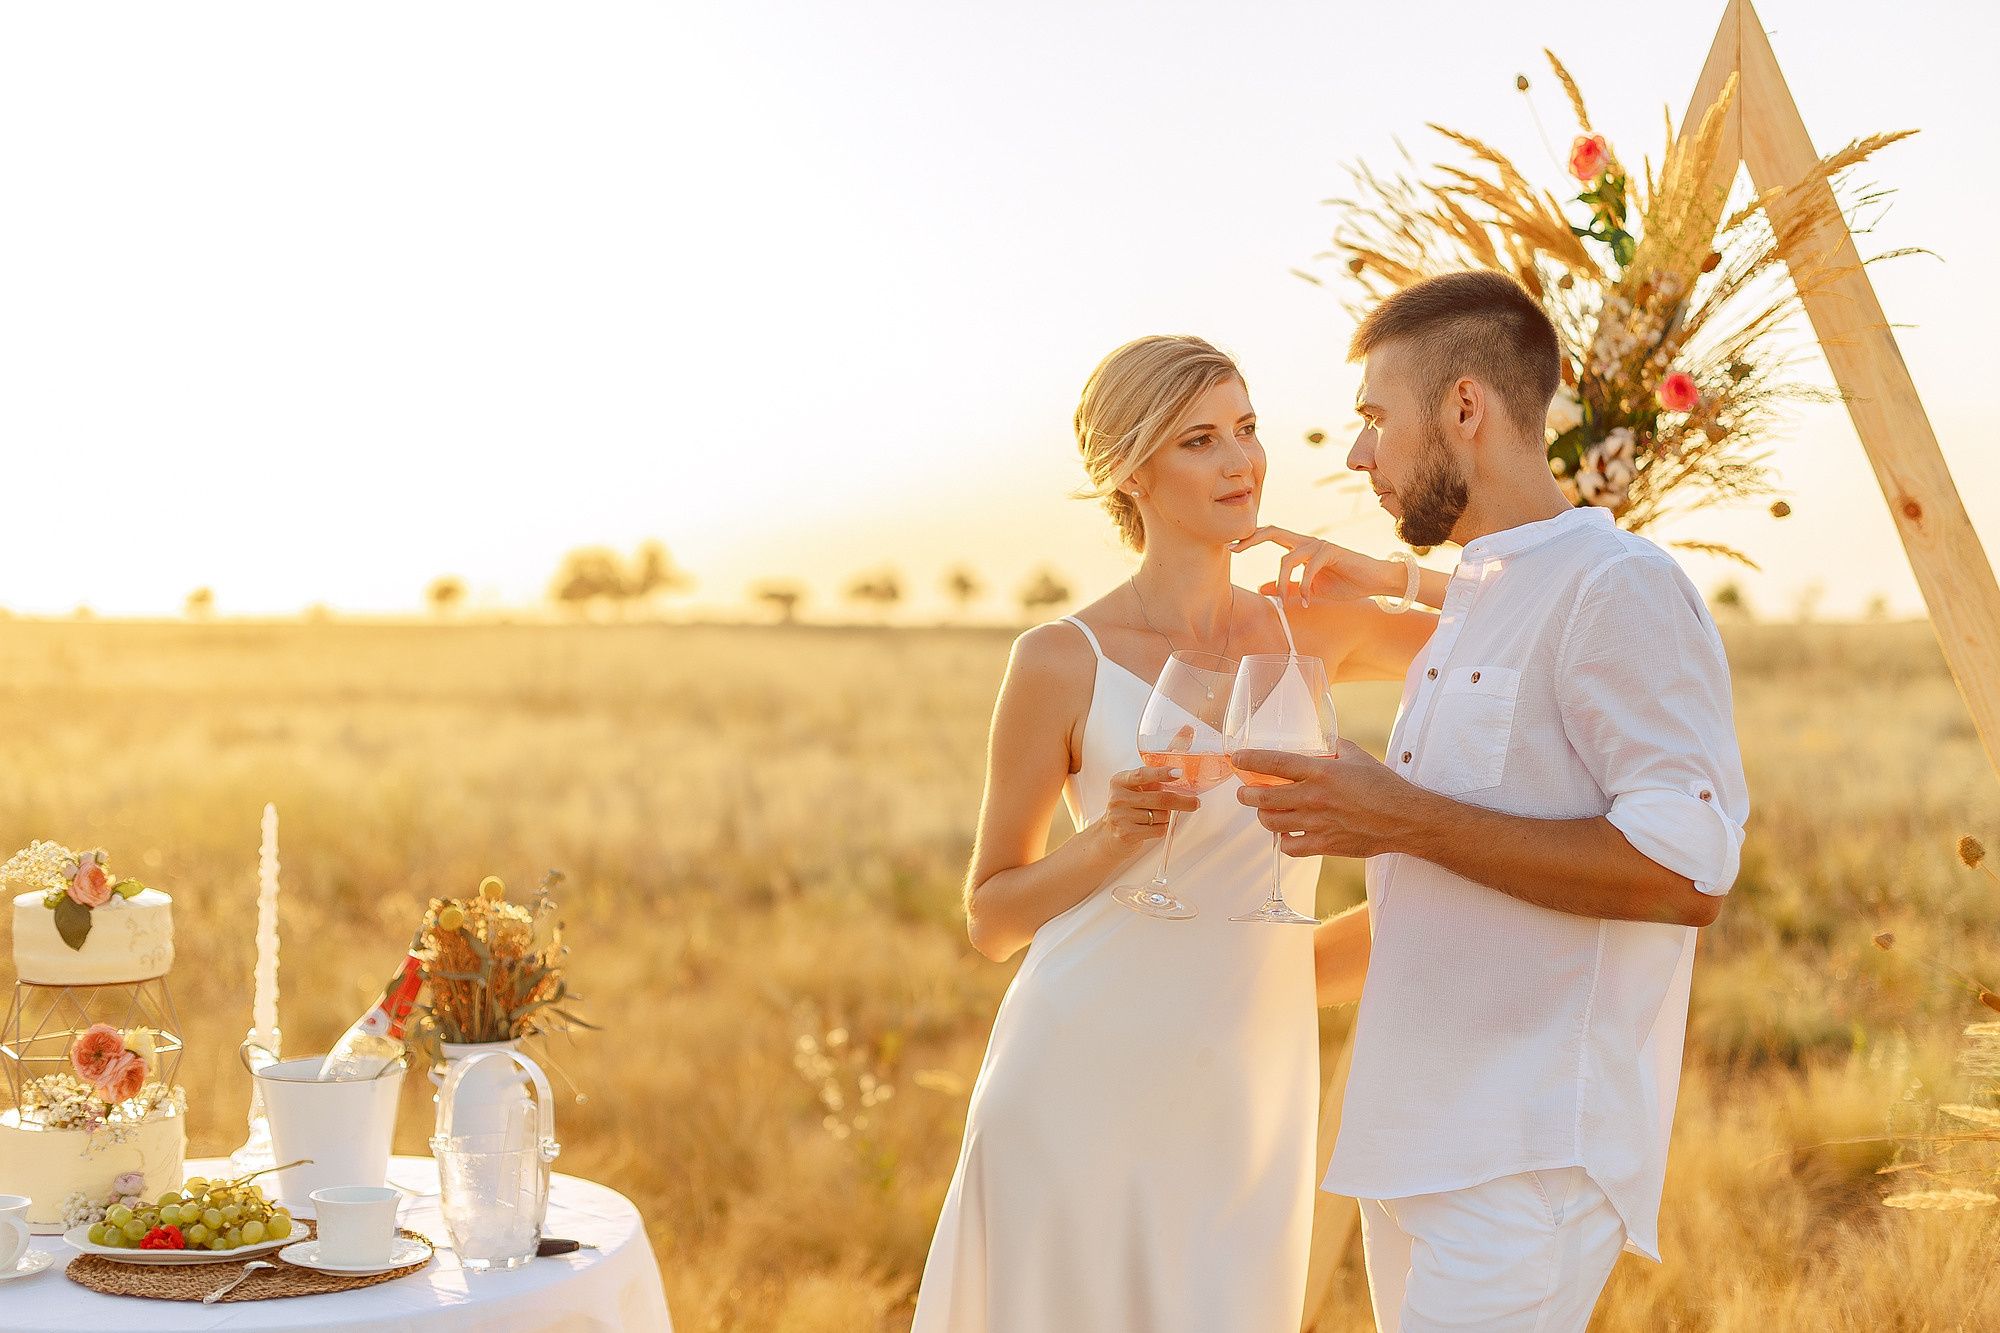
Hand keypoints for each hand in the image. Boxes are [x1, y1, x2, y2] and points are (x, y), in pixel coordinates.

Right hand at [1102, 765, 1199, 850]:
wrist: (1111, 834)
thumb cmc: (1130, 804)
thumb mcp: (1138, 783)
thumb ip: (1160, 762)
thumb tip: (1187, 730)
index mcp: (1120, 780)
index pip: (1142, 774)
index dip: (1161, 773)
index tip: (1178, 773)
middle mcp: (1118, 797)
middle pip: (1160, 798)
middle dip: (1182, 801)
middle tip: (1196, 802)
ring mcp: (1120, 816)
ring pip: (1161, 815)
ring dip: (1168, 816)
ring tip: (1158, 815)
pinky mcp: (1126, 833)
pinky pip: (1158, 830)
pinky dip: (1163, 828)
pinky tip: (1154, 826)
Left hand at [1229, 526, 1394, 607]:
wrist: (1374, 581)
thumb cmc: (1344, 582)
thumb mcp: (1309, 588)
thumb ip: (1287, 586)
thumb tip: (1261, 589)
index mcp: (1300, 547)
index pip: (1270, 535)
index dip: (1250, 538)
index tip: (1231, 547)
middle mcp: (1307, 542)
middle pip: (1273, 531)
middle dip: (1251, 538)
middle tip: (1234, 549)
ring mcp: (1319, 545)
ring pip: (1288, 558)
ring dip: (1282, 583)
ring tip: (1284, 602)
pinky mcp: (1332, 552)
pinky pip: (1309, 569)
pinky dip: (1305, 588)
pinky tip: (1308, 602)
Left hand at [1231, 740, 1423, 857]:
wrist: (1404, 819)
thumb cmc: (1384, 786)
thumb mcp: (1357, 756)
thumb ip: (1334, 747)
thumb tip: (1321, 740)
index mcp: (1321, 771)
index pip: (1274, 763)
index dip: (1249, 761)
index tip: (1236, 759)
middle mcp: (1314, 797)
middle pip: (1263, 798)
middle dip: (1246, 795)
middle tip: (1244, 792)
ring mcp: (1317, 823)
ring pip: (1271, 822)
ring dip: (1263, 816)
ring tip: (1266, 811)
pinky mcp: (1323, 844)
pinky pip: (1289, 847)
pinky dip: (1283, 841)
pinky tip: (1288, 833)